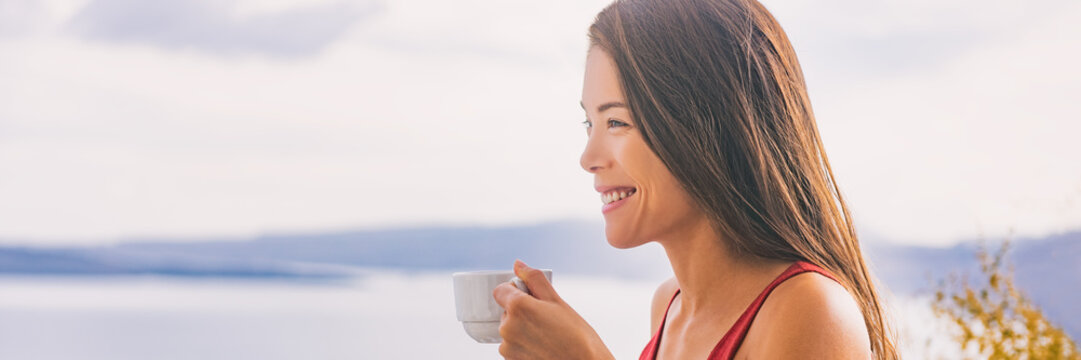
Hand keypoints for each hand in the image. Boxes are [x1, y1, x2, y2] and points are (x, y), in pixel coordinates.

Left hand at [492, 260, 614, 359]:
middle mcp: (507, 327)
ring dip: (523, 330)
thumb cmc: (576, 336)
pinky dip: (524, 345)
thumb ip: (534, 279)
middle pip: (507, 311)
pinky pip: (513, 346)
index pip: (500, 290)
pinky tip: (543, 348)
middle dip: (522, 312)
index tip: (532, 298)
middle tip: (547, 320)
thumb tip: (518, 264)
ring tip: (547, 336)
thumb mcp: (557, 301)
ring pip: (510, 330)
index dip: (516, 291)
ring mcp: (507, 347)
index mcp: (518, 307)